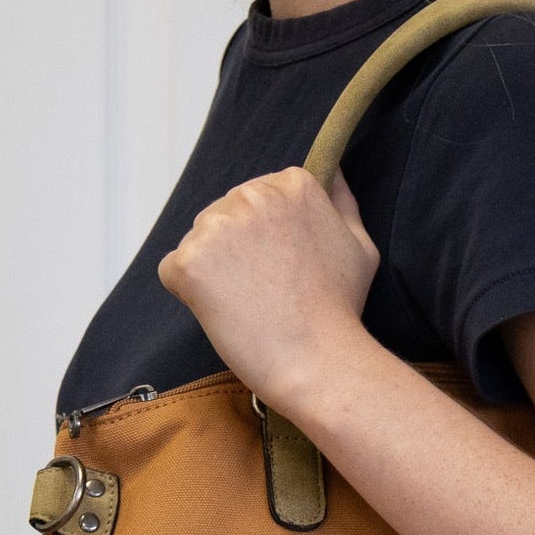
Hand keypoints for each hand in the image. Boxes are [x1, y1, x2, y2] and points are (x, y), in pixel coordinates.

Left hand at [157, 167, 379, 412]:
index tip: (286, 267)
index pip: (260, 197)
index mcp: (292, 185)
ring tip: (250, 305)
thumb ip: (342, 202)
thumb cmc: (340, 311)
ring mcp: (215, 227)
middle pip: (225, 214)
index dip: (270, 237)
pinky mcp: (188, 262)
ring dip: (215, 272)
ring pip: (199, 241)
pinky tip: (226, 314)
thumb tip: (334, 173)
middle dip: (238, 251)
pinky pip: (175, 271)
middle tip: (268, 292)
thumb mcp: (360, 246)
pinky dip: (192, 295)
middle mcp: (251, 195)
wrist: (317, 361)